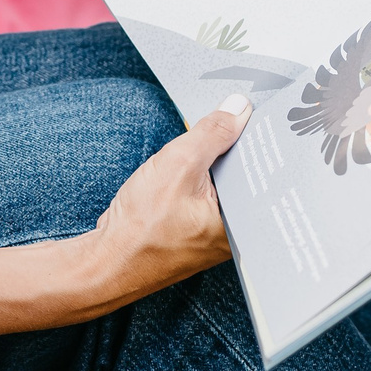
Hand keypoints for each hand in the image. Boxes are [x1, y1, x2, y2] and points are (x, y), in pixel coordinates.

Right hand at [86, 96, 251, 306]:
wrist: (106, 262)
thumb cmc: (141, 227)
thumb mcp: (178, 164)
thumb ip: (212, 134)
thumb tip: (238, 108)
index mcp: (242, 224)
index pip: (263, 171)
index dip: (258, 136)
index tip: (255, 109)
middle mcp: (235, 233)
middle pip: (245, 176)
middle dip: (236, 145)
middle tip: (231, 113)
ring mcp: (214, 233)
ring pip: (225, 184)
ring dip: (215, 159)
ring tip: (208, 133)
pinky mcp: (195, 230)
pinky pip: (208, 194)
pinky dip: (200, 175)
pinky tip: (187, 161)